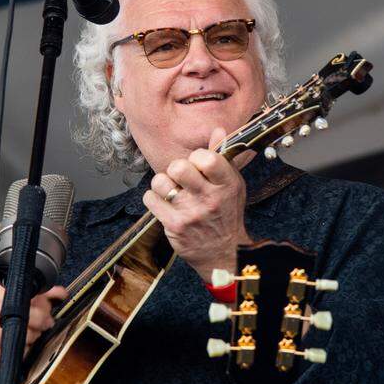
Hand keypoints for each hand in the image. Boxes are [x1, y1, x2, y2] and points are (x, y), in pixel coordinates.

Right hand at [0, 279, 67, 368]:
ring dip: (30, 335)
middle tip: (46, 323)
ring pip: (13, 332)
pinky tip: (24, 349)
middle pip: (22, 311)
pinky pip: (4, 354)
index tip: (48, 306)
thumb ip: (36, 293)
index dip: (42, 301)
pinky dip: (18, 353)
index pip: (24, 291)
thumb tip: (60, 293)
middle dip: (41, 319)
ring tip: (33, 335)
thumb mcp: (7, 296)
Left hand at [143, 127, 255, 280]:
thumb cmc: (227, 214)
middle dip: (176, 168)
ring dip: (162, 183)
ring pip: (160, 181)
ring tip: (171, 190)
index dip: (197, 156)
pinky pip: (150, 199)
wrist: (225, 253)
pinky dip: (154, 198)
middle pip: (179, 167)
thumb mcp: (232, 185)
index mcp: (226, 184)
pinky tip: (164, 204)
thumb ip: (223, 157)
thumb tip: (218, 129)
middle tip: (180, 177)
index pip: (206, 157)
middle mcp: (209, 198)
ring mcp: (190, 213)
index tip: (198, 164)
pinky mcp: (174, 226)